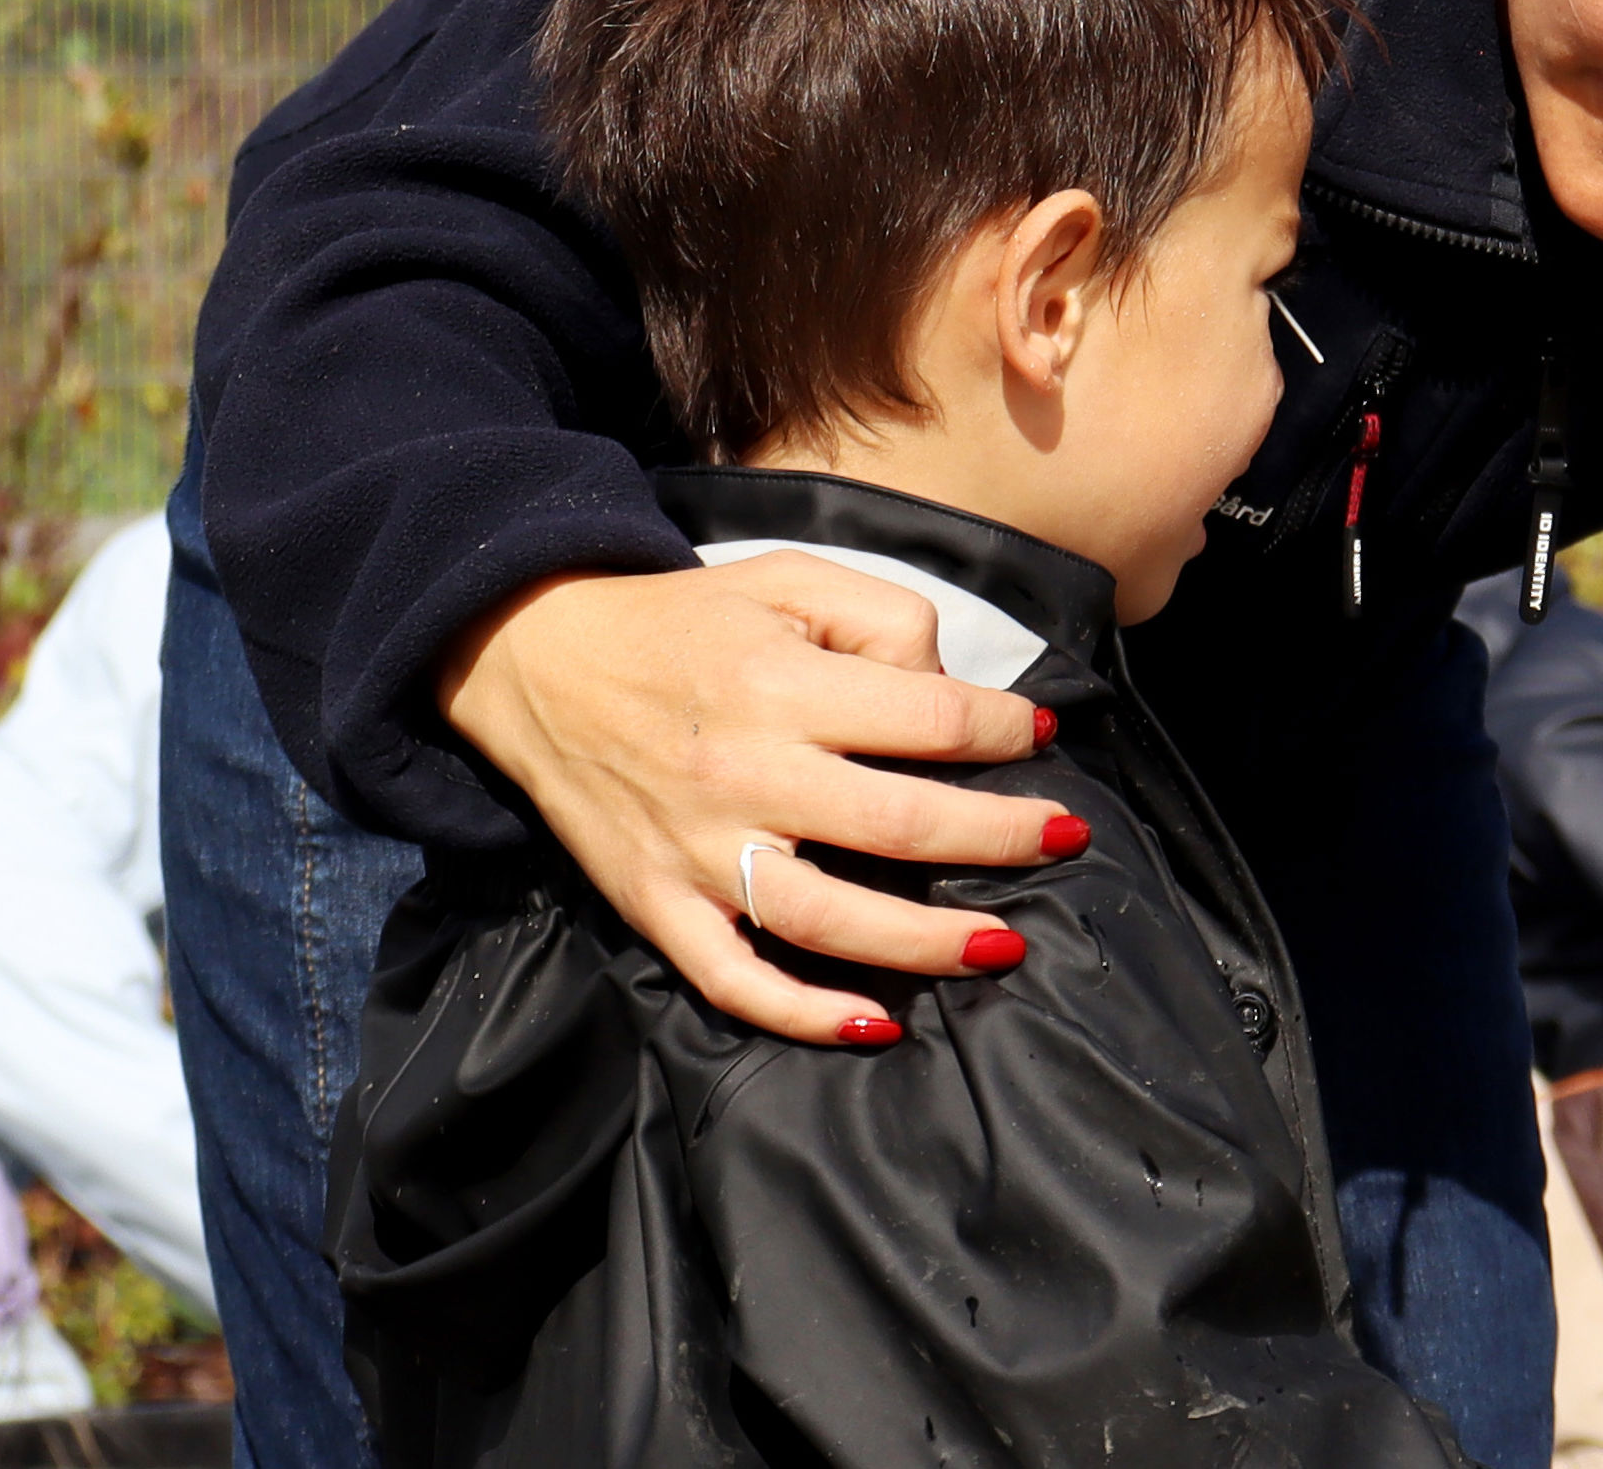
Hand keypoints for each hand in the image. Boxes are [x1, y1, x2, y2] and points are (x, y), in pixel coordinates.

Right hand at [438, 552, 1074, 1043]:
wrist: (534, 656)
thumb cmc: (685, 620)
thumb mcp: (789, 579)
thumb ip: (882, 620)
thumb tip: (947, 689)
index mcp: (781, 686)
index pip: (928, 718)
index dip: (1004, 731)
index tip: (1039, 736)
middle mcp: (744, 773)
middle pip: (901, 826)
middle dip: (1002, 839)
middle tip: (1067, 840)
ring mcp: (696, 850)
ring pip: (828, 919)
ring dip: (925, 944)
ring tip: (1003, 947)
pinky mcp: (654, 904)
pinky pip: (732, 979)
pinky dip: (802, 1014)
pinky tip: (873, 1024)